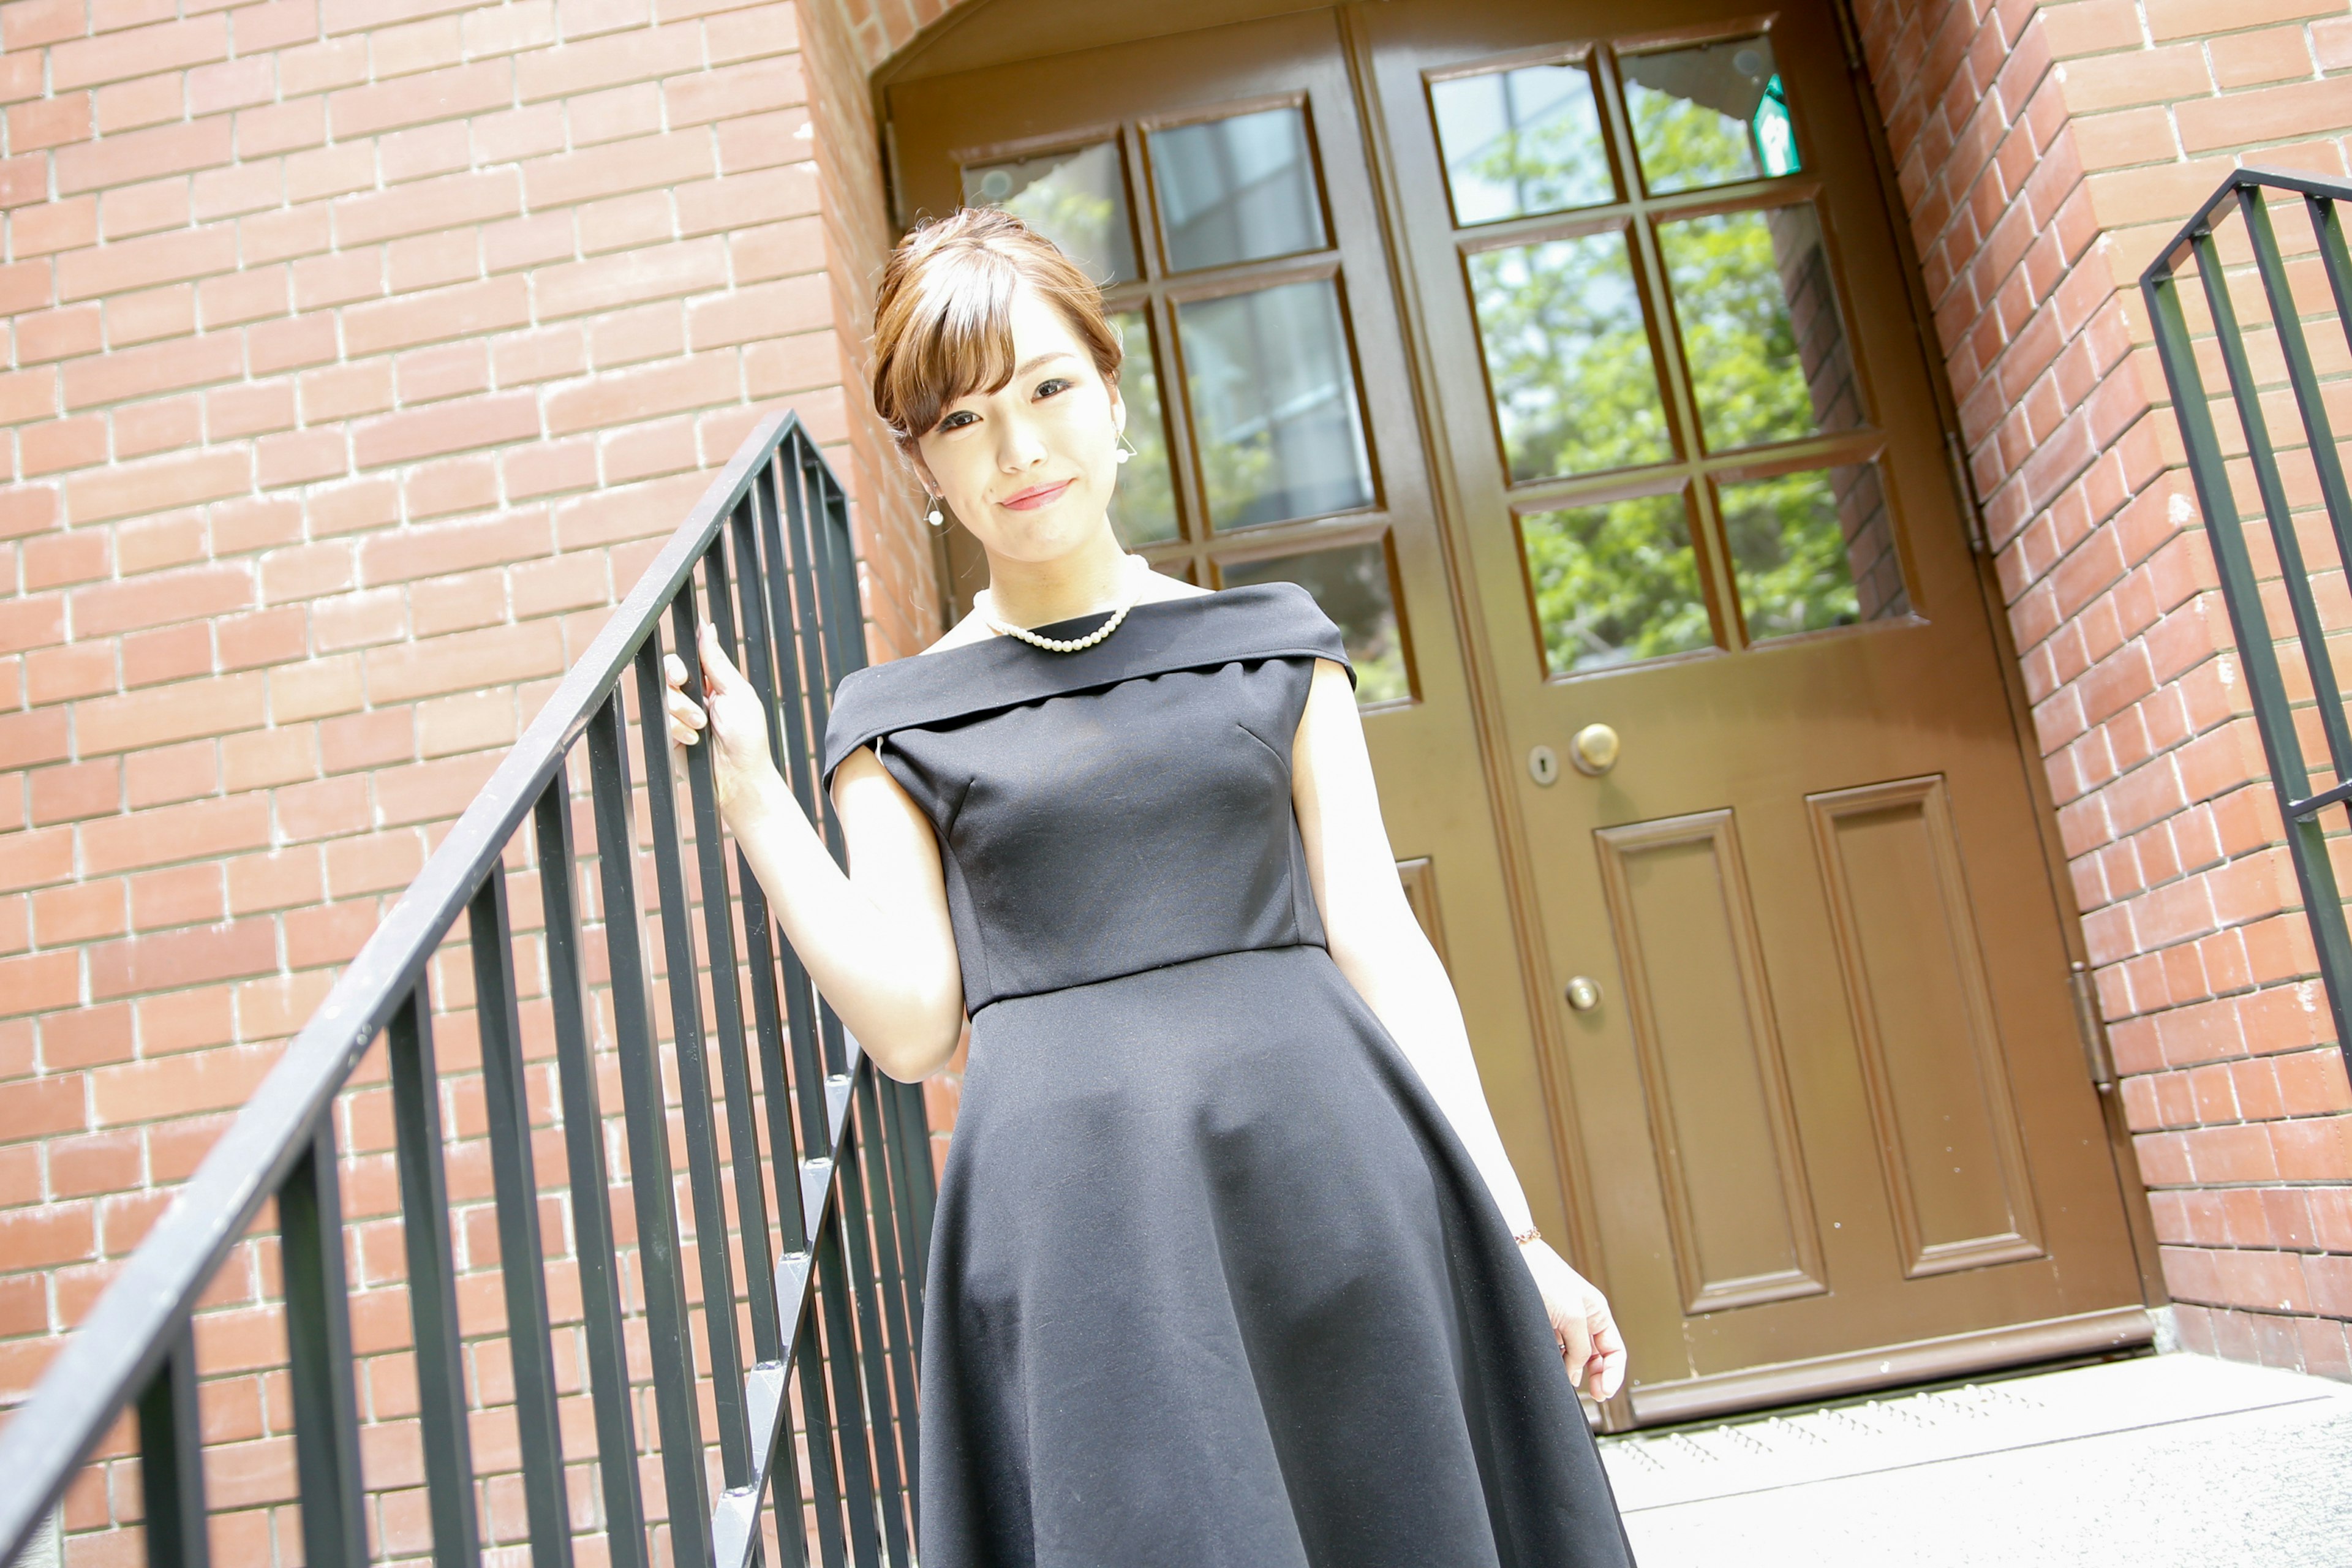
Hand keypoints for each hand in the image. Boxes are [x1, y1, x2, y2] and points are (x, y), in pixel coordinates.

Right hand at [662, 623, 780, 819]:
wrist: (738, 776)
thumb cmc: (747, 736)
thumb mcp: (737, 692)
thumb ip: (717, 661)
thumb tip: (707, 628)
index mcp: (712, 681)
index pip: (689, 656)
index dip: (684, 655)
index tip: (685, 663)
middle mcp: (693, 695)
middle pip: (669, 670)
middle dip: (677, 677)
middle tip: (685, 684)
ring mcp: (679, 714)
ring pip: (664, 694)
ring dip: (683, 710)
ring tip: (702, 725)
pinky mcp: (668, 733)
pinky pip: (661, 719)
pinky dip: (677, 729)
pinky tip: (693, 740)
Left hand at [1520, 1238, 1626, 1400]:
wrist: (1510, 1260)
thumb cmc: (1543, 1278)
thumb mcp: (1571, 1316)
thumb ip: (1580, 1348)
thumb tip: (1576, 1376)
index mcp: (1597, 1313)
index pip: (1615, 1352)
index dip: (1613, 1374)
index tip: (1603, 1393)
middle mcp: (1583, 1321)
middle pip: (1598, 1359)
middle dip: (1598, 1378)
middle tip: (1593, 1395)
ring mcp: (1562, 1325)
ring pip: (1576, 1359)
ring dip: (1575, 1373)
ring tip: (1566, 1382)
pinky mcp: (1543, 1329)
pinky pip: (1556, 1353)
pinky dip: (1557, 1365)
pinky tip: (1552, 1371)